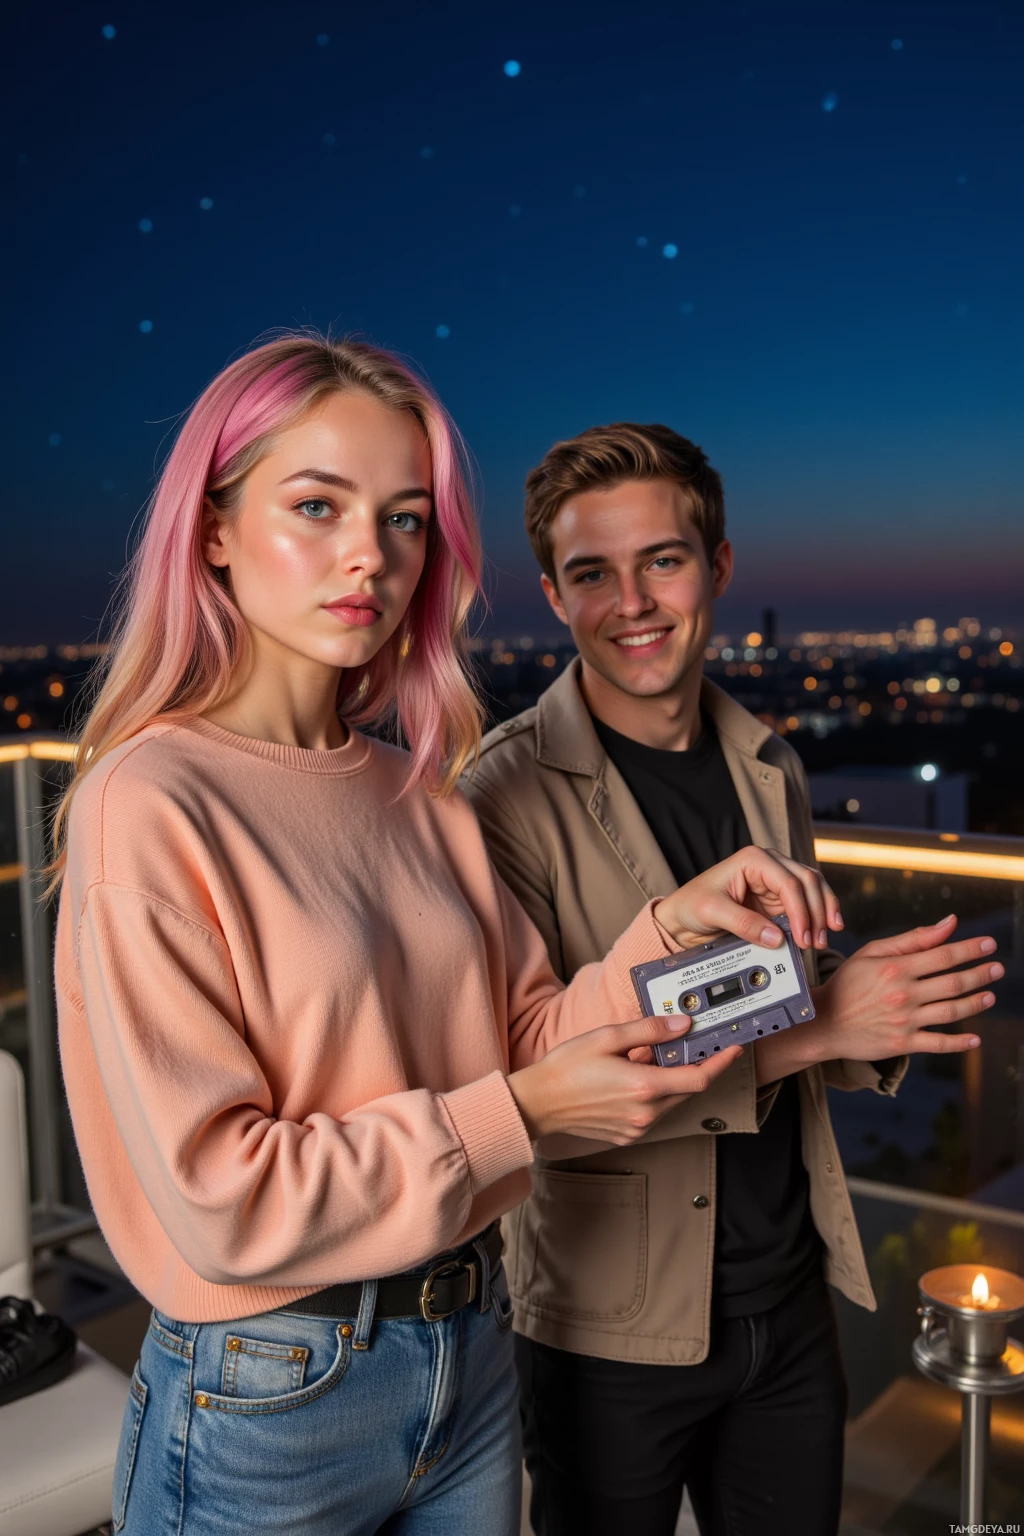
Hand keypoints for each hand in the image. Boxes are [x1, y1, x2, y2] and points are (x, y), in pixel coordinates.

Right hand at [507, 1015, 741, 1144]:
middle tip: (689, 1044)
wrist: (538, 1103)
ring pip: (672, 1102)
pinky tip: (634, 1077)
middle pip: (688, 1090)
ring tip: (647, 1058)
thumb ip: (649, 1031)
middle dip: (694, 1066)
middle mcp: (646, 1113)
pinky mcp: (628, 1135)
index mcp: (644, 1086)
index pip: (698, 1078)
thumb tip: (683, 1024)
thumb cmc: (567, 1067)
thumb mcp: (608, 1037)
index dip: (720, 1062)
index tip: (734, 1048)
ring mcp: (637, 1128)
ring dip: (671, 1080)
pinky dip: (655, 1094)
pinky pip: (654, 1113)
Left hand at [653, 845, 842, 953]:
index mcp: (753, 859)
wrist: (682, 918)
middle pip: (808, 882)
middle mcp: (769, 865)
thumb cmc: (691, 905)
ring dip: (823, 914)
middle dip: (818, 912)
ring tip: (824, 939)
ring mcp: (776, 882)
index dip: (801, 910)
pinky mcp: (778, 900)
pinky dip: (817, 917)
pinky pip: (807, 904)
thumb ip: (744, 923)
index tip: (803, 937)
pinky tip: (822, 931)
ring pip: (814, 890)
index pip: (789, 882)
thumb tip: (777, 938)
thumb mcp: (712, 912)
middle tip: (817, 941)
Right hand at [806, 914, 998, 1061]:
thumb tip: (950, 923)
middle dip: (980, 974)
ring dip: (976, 1003)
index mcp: (895, 968)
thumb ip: (913, 939)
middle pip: (953, 983)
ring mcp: (904, 1020)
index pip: (943, 955)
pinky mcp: (902, 1044)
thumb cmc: (848, 983)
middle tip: (998, 968)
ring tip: (990, 995)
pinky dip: (960, 1043)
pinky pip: (938, 1043)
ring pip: (951, 1011)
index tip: (990, 944)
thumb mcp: (872, 953)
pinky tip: (976, 1039)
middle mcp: (902, 994)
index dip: (970, 949)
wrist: (822, 1021)